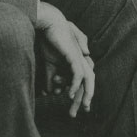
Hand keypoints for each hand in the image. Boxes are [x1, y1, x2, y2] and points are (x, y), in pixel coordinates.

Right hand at [35, 1, 94, 116]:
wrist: (49, 23)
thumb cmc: (49, 41)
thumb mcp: (49, 65)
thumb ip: (50, 79)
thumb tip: (50, 93)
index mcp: (78, 63)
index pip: (84, 83)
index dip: (82, 96)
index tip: (78, 109)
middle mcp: (82, 61)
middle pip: (88, 84)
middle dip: (83, 100)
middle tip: (78, 113)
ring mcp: (80, 58)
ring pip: (87, 81)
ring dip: (83, 95)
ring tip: (80, 107)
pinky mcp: (74, 56)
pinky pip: (78, 74)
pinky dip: (75, 85)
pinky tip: (70, 94)